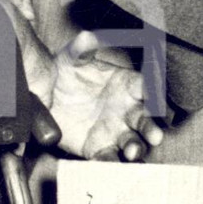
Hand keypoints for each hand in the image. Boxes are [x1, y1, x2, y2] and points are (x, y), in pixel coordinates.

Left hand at [50, 31, 163, 160]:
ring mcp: (114, 131)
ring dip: (136, 149)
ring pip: (132, 142)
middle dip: (152, 128)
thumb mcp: (72, 57)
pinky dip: (110, 164)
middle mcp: (126, 110)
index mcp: (127, 85)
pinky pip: (107, 159)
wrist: (44, 95)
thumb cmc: (66, 71)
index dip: (155, 94)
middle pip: (145, 120)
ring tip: (132, 152)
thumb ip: (82, 48)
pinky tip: (110, 166)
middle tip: (156, 136)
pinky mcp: (98, 148)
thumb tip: (87, 37)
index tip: (157, 100)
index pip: (148, 88)